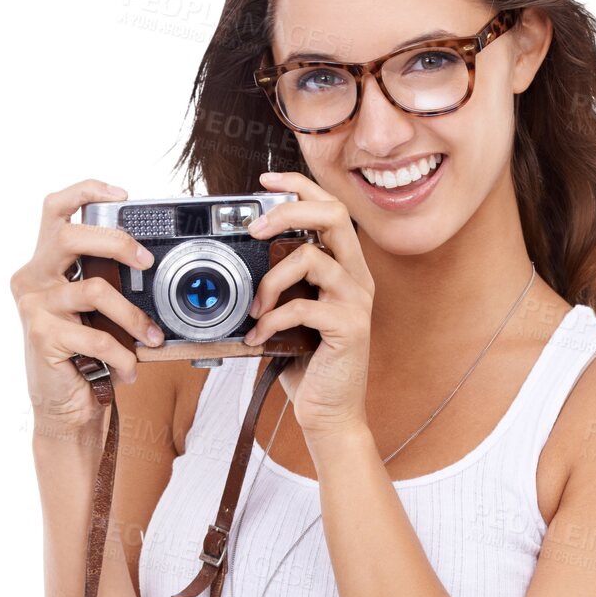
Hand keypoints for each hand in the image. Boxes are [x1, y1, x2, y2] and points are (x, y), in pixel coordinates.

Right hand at [9, 177, 167, 435]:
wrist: (63, 408)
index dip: (86, 191)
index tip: (123, 194)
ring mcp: (35, 307)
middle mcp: (33, 279)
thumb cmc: (84, 356)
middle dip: (116, 242)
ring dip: (133, 316)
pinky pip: (97, 337)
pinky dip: (124, 356)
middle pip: (70, 236)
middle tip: (146, 261)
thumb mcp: (96, 313)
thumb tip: (150, 262)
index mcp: (45, 264)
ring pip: (94, 290)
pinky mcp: (43, 337)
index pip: (56, 210)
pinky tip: (129, 369)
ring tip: (152, 337)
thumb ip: (107, 282)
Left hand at [242, 171, 374, 441]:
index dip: (299, 186)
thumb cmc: (307, 366)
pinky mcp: (349, 327)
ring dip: (271, 280)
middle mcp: (356, 277)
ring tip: (253, 307)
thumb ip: (278, 287)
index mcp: (344, 267)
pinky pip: (303, 307)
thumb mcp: (289, 316)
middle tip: (255, 229)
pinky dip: (271, 320)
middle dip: (288, 212)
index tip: (266, 182)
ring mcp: (356, 301)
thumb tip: (239, 264)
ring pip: (312, 257)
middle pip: (332, 214)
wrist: (329, 415)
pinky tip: (257, 337)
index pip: (329, 207)